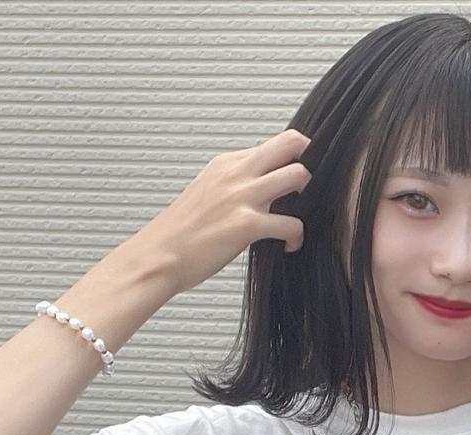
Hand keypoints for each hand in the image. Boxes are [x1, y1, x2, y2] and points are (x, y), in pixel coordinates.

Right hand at [133, 129, 311, 295]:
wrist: (158, 256)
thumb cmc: (182, 232)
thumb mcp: (208, 192)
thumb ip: (234, 183)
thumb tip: (261, 187)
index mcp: (226, 163)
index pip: (275, 143)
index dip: (296, 158)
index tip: (300, 180)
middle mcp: (236, 173)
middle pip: (291, 143)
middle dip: (312, 163)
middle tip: (309, 192)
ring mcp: (242, 196)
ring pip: (299, 175)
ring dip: (310, 198)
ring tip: (299, 218)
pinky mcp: (246, 224)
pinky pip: (292, 223)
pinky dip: (297, 237)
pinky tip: (289, 246)